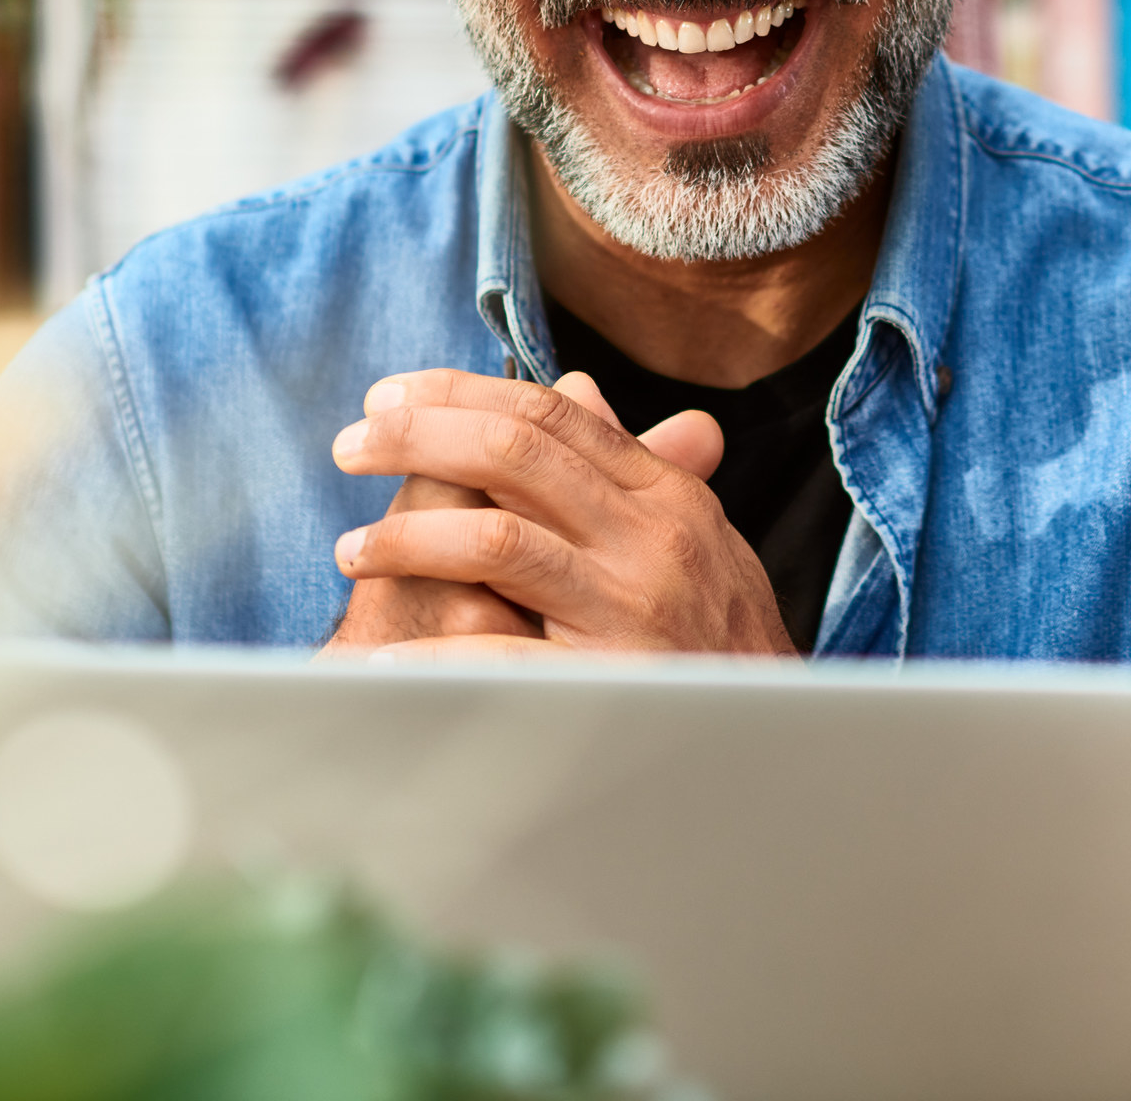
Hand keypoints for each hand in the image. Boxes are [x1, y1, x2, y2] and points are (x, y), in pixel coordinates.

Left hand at [328, 367, 793, 656]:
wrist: (781, 742)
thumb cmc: (721, 637)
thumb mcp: (692, 536)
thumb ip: (628, 465)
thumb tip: (573, 389)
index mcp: (665, 495)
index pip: (551, 414)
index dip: (460, 395)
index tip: (387, 399)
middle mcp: (652, 539)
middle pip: (515, 454)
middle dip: (416, 440)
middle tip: (349, 448)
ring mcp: (633, 611)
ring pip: (497, 542)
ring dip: (406, 540)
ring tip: (352, 553)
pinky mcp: (611, 685)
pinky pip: (501, 660)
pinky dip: (430, 661)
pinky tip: (381, 665)